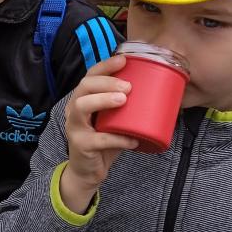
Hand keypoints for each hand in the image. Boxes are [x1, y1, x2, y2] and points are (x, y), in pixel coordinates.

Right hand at [60, 54, 138, 212]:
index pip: (89, 76)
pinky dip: (118, 138)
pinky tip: (133, 139)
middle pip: (84, 86)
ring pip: (82, 107)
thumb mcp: (113, 121)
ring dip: (103, 100)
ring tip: (123, 100)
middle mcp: (74, 110)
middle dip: (106, 82)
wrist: (89, 171)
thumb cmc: (103, 142)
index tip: (123, 60)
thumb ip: (126, 108)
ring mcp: (74, 128)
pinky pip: (99, 139)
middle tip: (128, 87)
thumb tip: (158, 93)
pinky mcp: (80, 145)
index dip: (105, 66)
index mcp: (83, 99)